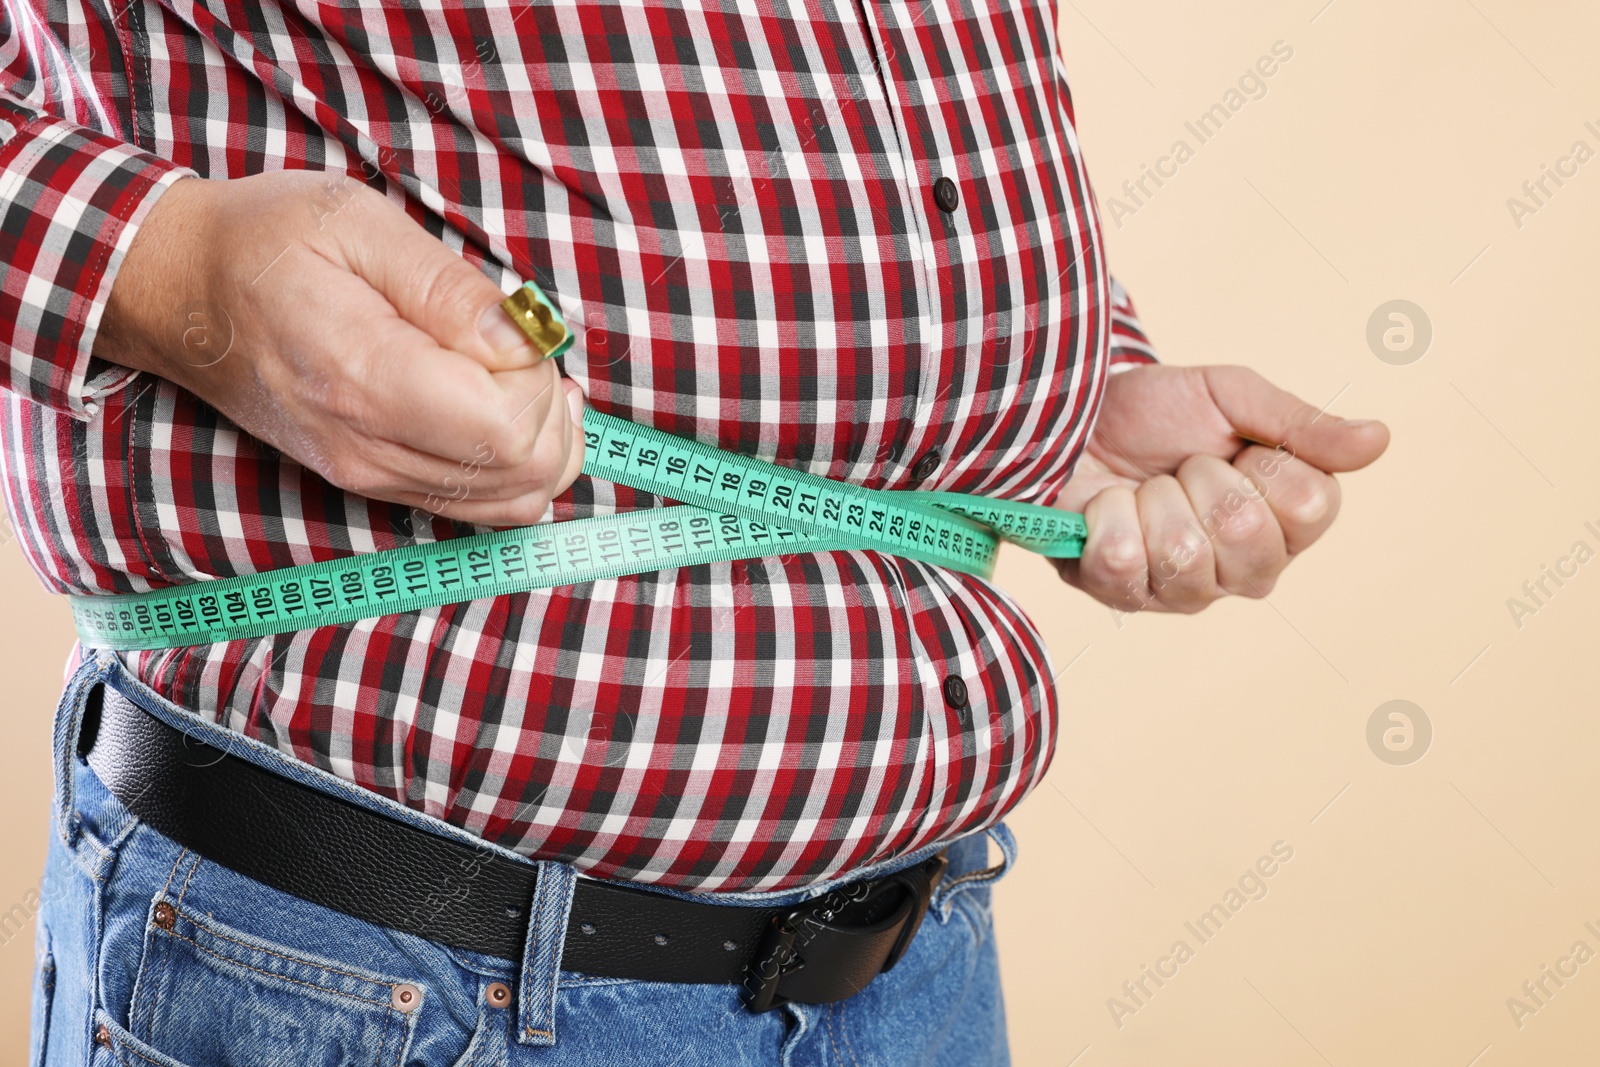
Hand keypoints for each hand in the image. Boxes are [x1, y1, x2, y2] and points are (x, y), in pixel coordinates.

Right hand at [94, 171, 584, 525]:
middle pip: (522, 473)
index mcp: (364, 377)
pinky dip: (516, 465)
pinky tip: (505, 406)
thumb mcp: (359, 223)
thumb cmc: (265, 241)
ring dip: (544, 441)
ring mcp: (368, 475)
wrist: (179, 292)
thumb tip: (526, 338)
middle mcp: (367, 447)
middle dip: (552, 410)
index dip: (540, 377)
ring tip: (525, 374)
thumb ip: (450, 288)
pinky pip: (480, 506)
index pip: (507, 427)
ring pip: (512, 502)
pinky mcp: (372, 482)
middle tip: (528, 348)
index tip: (518, 326)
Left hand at [1053, 364, 1388, 612]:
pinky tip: (1104, 508)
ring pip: (1184, 556)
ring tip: (1141, 487)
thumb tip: (1380, 439)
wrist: (1072, 417)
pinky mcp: (1121, 596)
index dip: (1265, 464)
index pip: (1310, 509)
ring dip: (1151, 499)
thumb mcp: (1232, 397)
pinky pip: (1122, 565)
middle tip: (1179, 466)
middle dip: (1203, 480)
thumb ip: (1301, 425)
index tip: (1232, 447)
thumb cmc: (1158, 413)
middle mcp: (1244, 571)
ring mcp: (1183, 592)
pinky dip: (1105, 517)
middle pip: (1247, 538)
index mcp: (1287, 523)